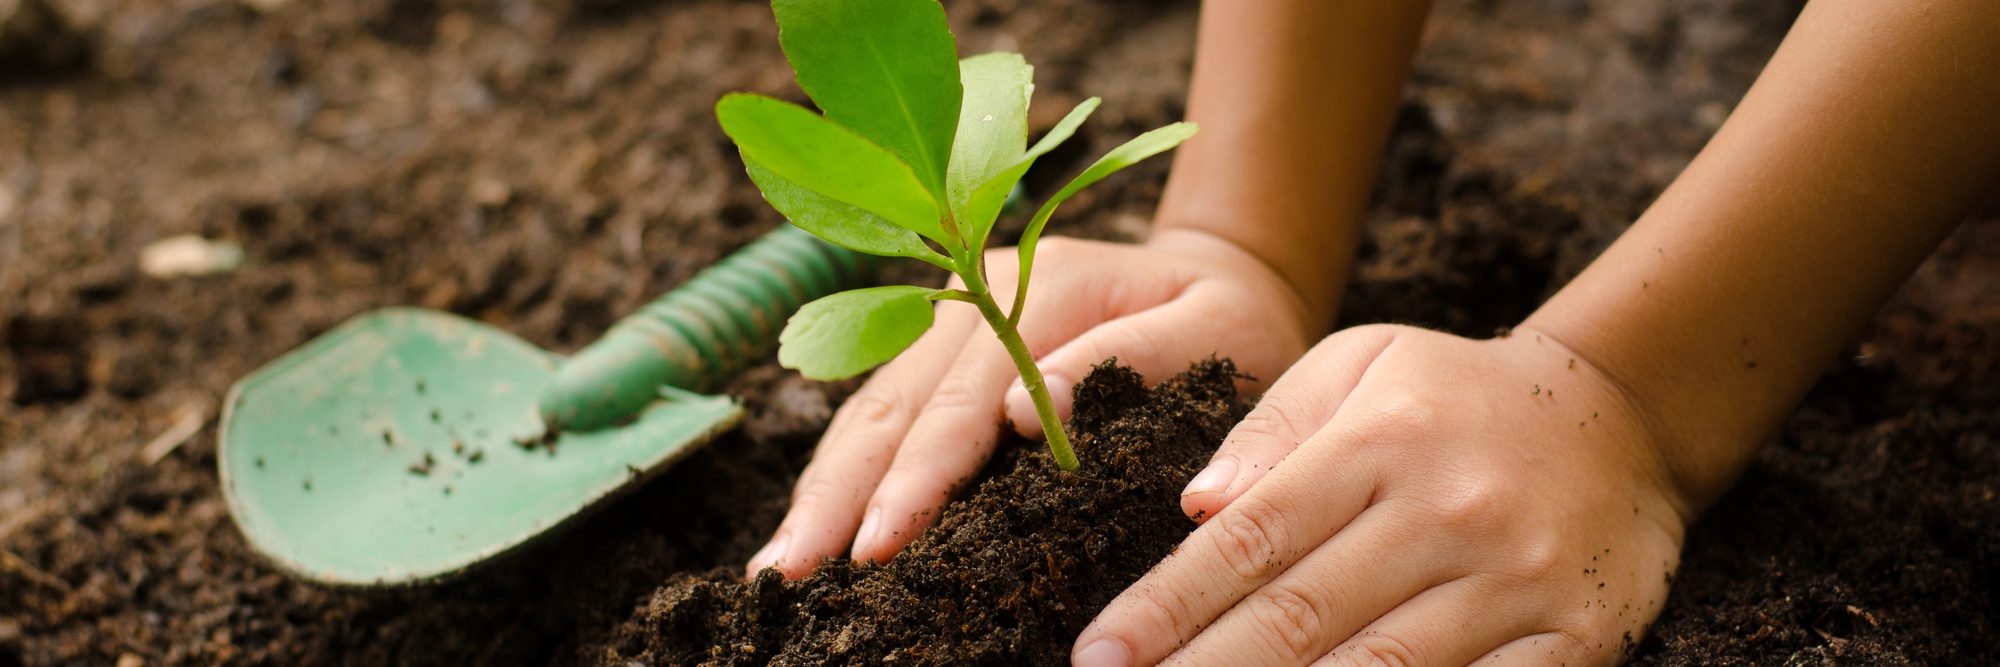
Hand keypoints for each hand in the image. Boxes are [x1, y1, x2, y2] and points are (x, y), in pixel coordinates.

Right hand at [746, 228, 1320, 578]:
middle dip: (836, 495)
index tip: (879, 543)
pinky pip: (879, 412)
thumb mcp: (1217, 330)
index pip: (963, 399)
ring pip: (868, 409)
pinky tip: (811, 526)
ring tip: (778, 567)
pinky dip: (842, 472)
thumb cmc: (1233, 320)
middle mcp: (975, 292)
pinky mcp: (941, 347)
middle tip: (788, 575)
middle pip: (891, 404)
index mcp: (1042, 285)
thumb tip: (1026, 413)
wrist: (1224, 272)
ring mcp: (949, 316)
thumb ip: (1132, 358)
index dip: (916, 476)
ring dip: (821, 489)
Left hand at [1072, 324, 1693, 666]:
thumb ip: (1272, 431)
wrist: (1624, 414)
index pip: (1250, 540)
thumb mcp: (1362, 365)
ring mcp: (1514, 582)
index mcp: (1380, 441)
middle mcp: (1445, 512)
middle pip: (1300, 618)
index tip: (1099, 655)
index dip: (1165, 607)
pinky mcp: (1573, 637)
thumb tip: (1195, 507)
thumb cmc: (1455, 396)